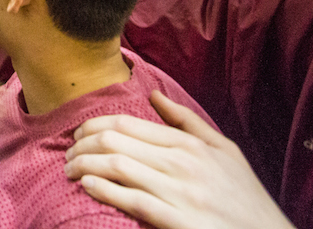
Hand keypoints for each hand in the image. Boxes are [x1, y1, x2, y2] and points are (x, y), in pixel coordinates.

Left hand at [64, 90, 294, 228]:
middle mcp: (182, 164)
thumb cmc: (245, 197)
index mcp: (190, 145)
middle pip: (115, 142)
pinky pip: (132, 201)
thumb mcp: (225, 151)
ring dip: (84, 165)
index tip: (78, 134)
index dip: (93, 126)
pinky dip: (104, 190)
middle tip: (68, 153)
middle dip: (82, 145)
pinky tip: (88, 187)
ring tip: (70, 171)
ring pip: (117, 167)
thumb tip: (154, 95)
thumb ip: (187, 121)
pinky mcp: (178, 222)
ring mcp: (180, 193)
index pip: (128, 124)